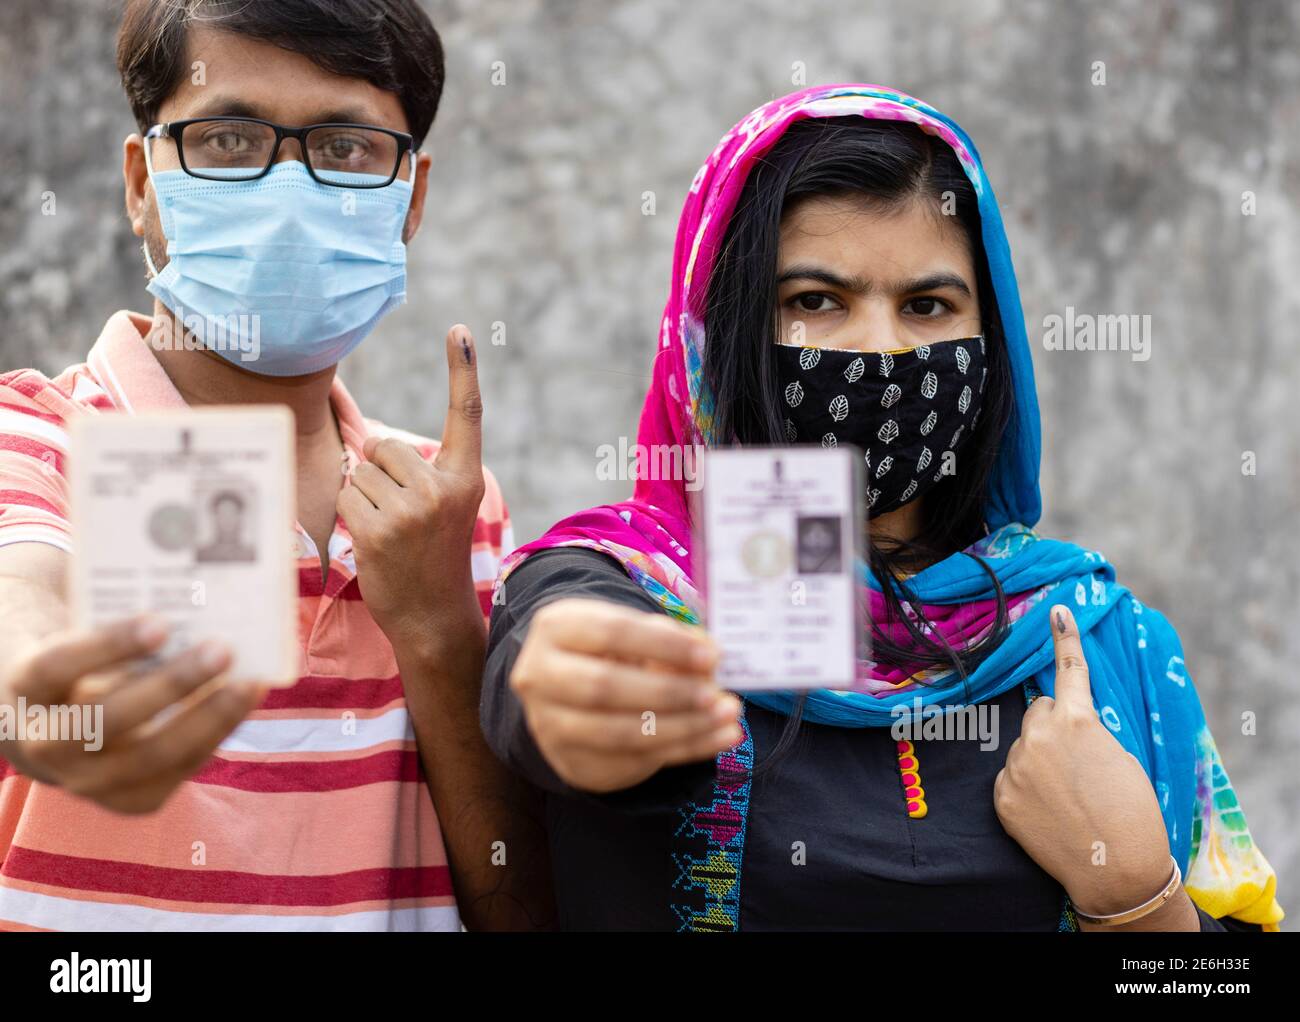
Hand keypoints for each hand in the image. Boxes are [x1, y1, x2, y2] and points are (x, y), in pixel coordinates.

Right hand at [0, 616, 262, 813]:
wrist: (57, 730)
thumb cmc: (84, 664)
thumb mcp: (82, 640)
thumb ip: (124, 627)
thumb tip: (199, 600)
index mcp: (26, 689)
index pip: (58, 667)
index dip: (109, 646)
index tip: (161, 622)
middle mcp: (47, 744)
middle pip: (109, 719)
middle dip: (172, 685)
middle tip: (222, 649)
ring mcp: (86, 781)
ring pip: (151, 756)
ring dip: (208, 717)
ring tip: (248, 682)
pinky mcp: (129, 802)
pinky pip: (179, 770)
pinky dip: (217, 734)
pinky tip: (246, 701)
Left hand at [338, 324, 486, 649]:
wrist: (433, 616)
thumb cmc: (432, 556)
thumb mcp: (444, 507)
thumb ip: (417, 470)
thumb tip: (363, 441)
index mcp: (465, 478)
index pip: (466, 415)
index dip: (462, 369)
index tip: (459, 329)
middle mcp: (442, 488)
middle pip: (385, 446)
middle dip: (380, 473)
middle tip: (402, 515)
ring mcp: (410, 510)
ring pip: (359, 472)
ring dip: (363, 497)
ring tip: (390, 532)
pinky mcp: (377, 529)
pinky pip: (345, 495)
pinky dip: (350, 515)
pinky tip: (375, 543)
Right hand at [509, 598, 741, 792]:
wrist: (566, 693)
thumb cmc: (609, 650)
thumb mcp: (632, 632)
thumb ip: (667, 638)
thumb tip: (709, 655)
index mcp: (556, 627)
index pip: (612, 631)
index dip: (665, 645)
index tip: (711, 655)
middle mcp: (540, 675)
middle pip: (605, 687)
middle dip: (668, 692)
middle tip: (715, 694)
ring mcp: (549, 724)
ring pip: (619, 732)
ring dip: (683, 727)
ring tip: (727, 717)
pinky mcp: (572, 762)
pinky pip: (635, 761)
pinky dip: (686, 750)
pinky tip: (720, 738)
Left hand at [993, 604, 1172, 915]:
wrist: (1115, 869)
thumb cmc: (1131, 812)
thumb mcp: (1120, 758)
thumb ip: (1089, 732)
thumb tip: (1067, 725)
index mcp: (1076, 720)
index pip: (1069, 671)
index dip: (1065, 639)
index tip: (1057, 610)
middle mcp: (1038, 735)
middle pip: (1041, 713)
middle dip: (1056, 728)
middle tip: (1081, 764)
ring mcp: (1015, 766)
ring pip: (1025, 747)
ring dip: (1041, 761)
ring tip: (1069, 796)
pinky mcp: (1001, 795)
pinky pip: (1012, 778)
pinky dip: (1027, 789)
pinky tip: (1050, 812)